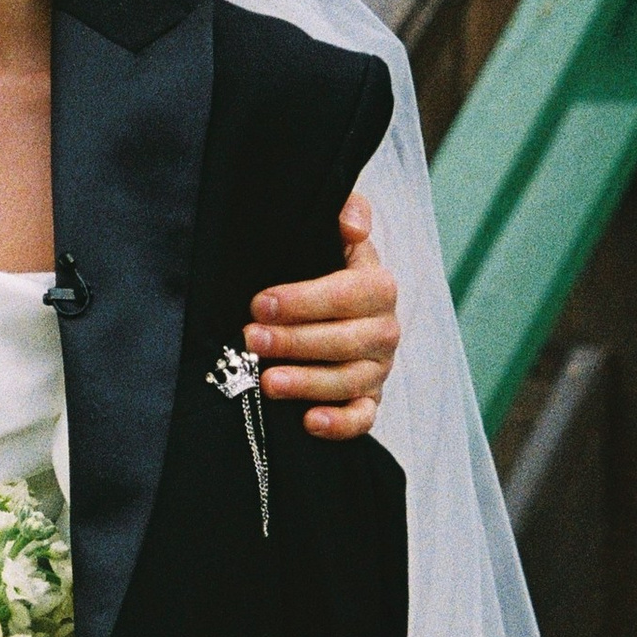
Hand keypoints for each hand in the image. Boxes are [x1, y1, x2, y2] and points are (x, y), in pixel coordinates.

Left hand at [245, 192, 398, 439]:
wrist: (333, 303)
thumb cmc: (324, 264)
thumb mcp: (333, 232)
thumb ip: (346, 211)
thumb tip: (352, 225)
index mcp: (378, 287)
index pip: (346, 295)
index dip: (302, 301)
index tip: (259, 303)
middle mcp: (385, 330)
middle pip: (344, 341)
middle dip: (294, 342)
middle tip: (250, 339)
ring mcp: (379, 368)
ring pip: (348, 381)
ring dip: (307, 383)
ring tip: (267, 382)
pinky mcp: (369, 400)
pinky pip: (362, 419)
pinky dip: (339, 425)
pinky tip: (308, 422)